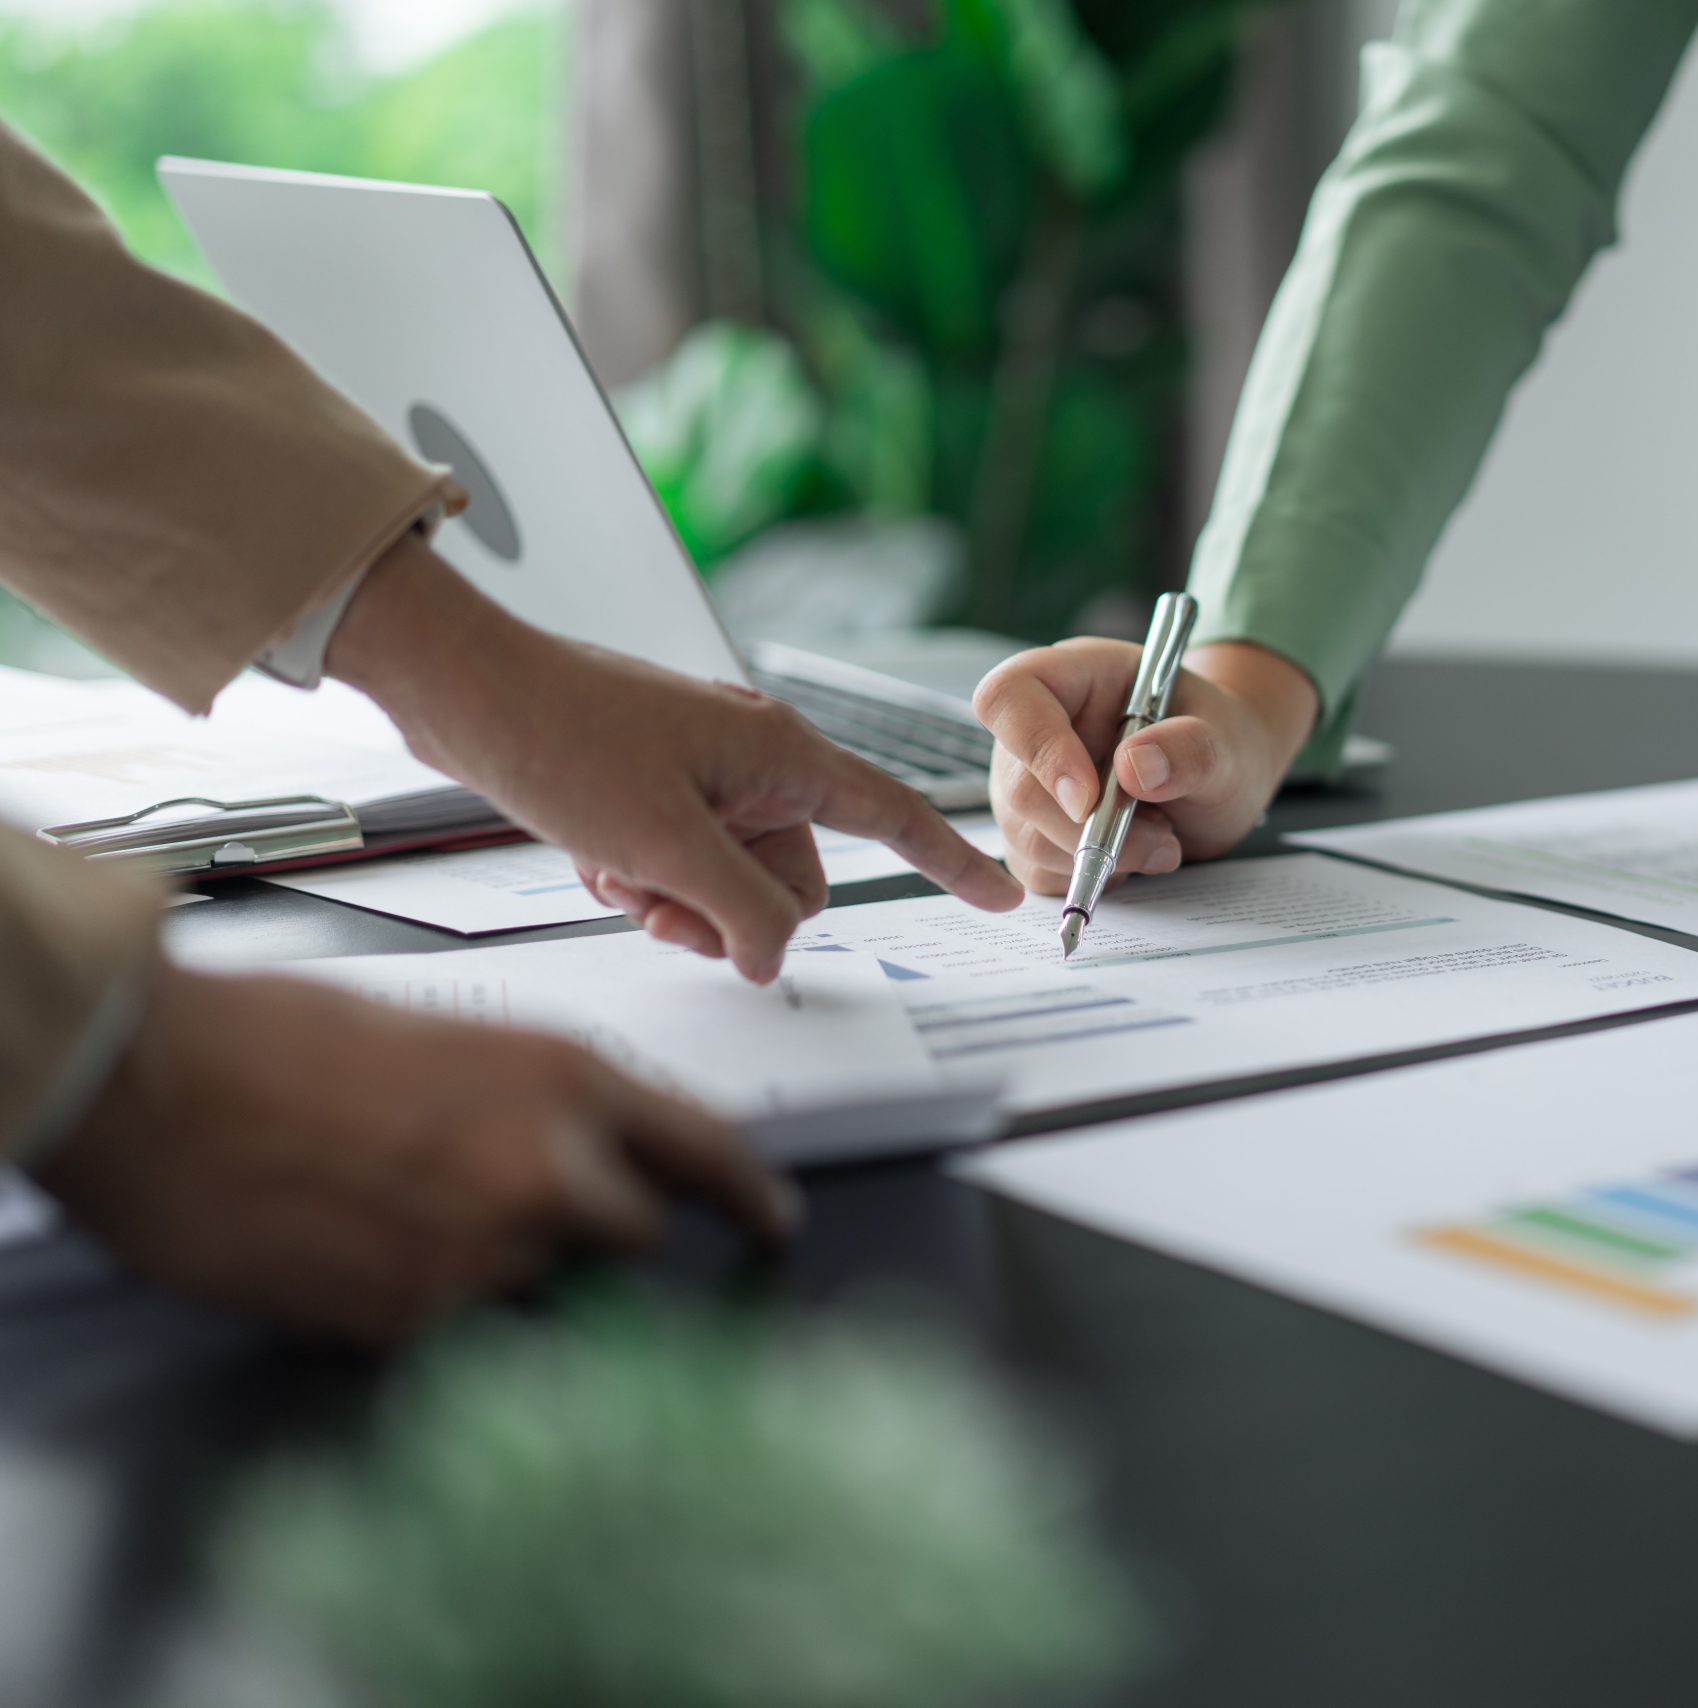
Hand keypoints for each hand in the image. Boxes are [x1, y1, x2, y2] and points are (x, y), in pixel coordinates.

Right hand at [33, 961, 796, 1344]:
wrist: (154, 1083)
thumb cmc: (276, 1039)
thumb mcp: (451, 1040)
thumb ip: (535, 1103)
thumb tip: (579, 1151)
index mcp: (567, 1078)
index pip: (710, 1149)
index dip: (751, 1196)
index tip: (772, 1222)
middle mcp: (550, 1170)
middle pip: (639, 1238)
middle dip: (596, 1235)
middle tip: (521, 1215)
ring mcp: (489, 1256)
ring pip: (547, 1292)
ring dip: (503, 1273)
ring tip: (406, 1216)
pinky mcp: (419, 1323)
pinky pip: (466, 1335)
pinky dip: (432, 1310)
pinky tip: (365, 1253)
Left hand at [329, 537, 1021, 980]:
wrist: (463, 686)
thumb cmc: (556, 737)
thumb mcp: (661, 845)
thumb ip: (738, 910)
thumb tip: (773, 958)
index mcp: (780, 752)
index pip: (894, 815)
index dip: (952, 861)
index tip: (1000, 896)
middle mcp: (754, 758)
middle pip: (797, 877)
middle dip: (737, 912)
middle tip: (665, 909)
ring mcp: (705, 772)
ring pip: (736, 880)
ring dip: (682, 900)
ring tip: (619, 877)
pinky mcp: (659, 784)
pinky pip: (688, 861)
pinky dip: (650, 879)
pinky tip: (600, 862)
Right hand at [973, 638, 1319, 894]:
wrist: (1222, 781)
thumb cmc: (1218, 742)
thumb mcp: (1224, 741)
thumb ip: (1189, 748)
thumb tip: (1134, 766)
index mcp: (1075, 677)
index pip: (1011, 696)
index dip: (1039, 749)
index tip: (1089, 800)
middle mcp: (1040, 728)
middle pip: (1019, 788)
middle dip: (1088, 832)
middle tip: (1160, 839)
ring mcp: (1031, 783)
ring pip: (1027, 839)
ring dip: (1098, 858)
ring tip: (1160, 839)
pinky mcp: (1037, 832)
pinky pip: (1039, 872)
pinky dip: (1091, 877)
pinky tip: (1134, 855)